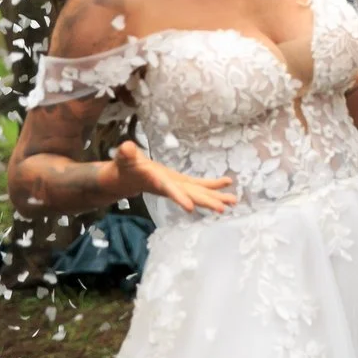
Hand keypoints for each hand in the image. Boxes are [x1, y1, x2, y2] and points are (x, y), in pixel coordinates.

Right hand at [109, 139, 236, 215]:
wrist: (125, 178)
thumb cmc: (123, 168)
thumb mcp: (123, 159)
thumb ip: (125, 154)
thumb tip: (126, 147)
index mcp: (156, 182)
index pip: (169, 190)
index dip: (179, 198)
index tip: (190, 208)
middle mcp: (170, 187)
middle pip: (190, 196)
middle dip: (206, 202)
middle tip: (223, 209)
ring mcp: (178, 186)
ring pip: (198, 192)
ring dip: (216, 196)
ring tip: (234, 201)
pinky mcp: (181, 182)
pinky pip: (199, 184)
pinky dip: (213, 184)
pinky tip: (228, 182)